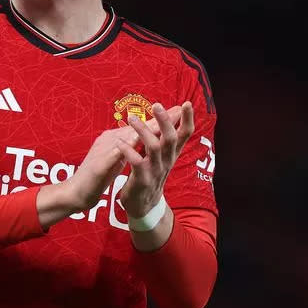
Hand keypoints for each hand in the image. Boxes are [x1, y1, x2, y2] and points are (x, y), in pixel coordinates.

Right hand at [65, 105, 182, 211]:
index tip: (178, 112)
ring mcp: (103, 151)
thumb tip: (141, 139)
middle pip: (135, 127)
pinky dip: (124, 148)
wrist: (76, 193)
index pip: (139, 127)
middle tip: (177, 110)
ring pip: (124, 137)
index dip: (159, 120)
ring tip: (160, 122)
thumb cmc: (96, 176)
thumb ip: (127, 147)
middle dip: (156, 119)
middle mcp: (108, 140)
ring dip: (142, 129)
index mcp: (114, 139)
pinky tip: (134, 142)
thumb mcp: (115, 158)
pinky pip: (112, 155)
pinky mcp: (98, 165)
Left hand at [115, 102, 194, 217]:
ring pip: (154, 147)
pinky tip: (120, 142)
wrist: (142, 204)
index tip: (187, 103)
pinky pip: (138, 163)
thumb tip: (170, 117)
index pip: (184, 134)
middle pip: (171, 138)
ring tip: (131, 118)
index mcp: (171, 153)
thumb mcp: (161, 156)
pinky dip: (128, 151)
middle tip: (156, 105)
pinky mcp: (143, 179)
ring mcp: (156, 170)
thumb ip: (164, 139)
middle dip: (165, 121)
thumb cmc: (150, 173)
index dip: (187, 119)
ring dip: (143, 131)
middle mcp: (167, 160)